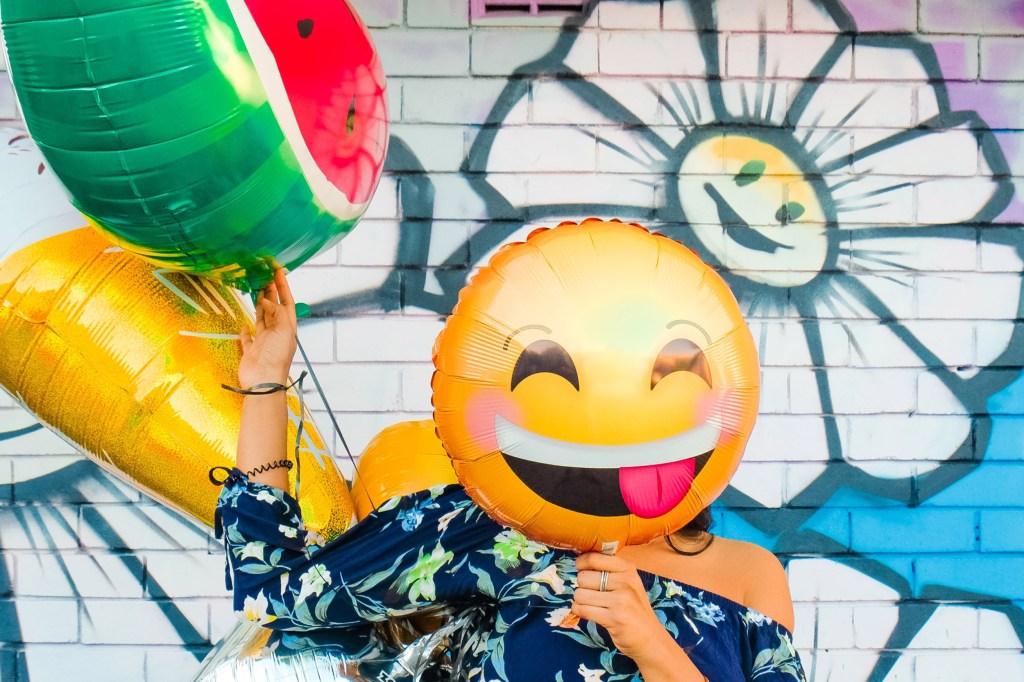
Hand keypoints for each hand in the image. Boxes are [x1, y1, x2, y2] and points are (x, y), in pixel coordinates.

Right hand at [237, 268, 297, 387]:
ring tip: (256, 290)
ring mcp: (264, 342)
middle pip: (274, 309)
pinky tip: (244, 324)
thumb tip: (267, 300)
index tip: (278, 272)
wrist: (264, 381)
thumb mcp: (284, 330)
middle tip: (265, 277)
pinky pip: (248, 338)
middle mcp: (277, 333)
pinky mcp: (251, 350)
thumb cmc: (277, 357)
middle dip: (271, 293)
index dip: (283, 288)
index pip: (287, 303)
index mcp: (288, 328)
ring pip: (262, 319)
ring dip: (260, 306)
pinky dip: (246, 331)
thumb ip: (278, 312)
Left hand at [572, 553, 670, 661]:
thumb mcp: (628, 583)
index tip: (580, 569)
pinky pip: (583, 610)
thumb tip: (580, 560)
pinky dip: (579, 611)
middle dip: (581, 586)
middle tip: (590, 593)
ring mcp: (620, 600)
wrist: (650, 638)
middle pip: (583, 577)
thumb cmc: (634, 609)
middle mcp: (625, 582)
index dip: (581, 563)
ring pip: (580, 594)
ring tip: (590, 604)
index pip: (594, 558)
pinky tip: (588, 612)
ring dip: (579, 601)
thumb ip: (610, 571)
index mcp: (627, 569)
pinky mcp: (614, 618)